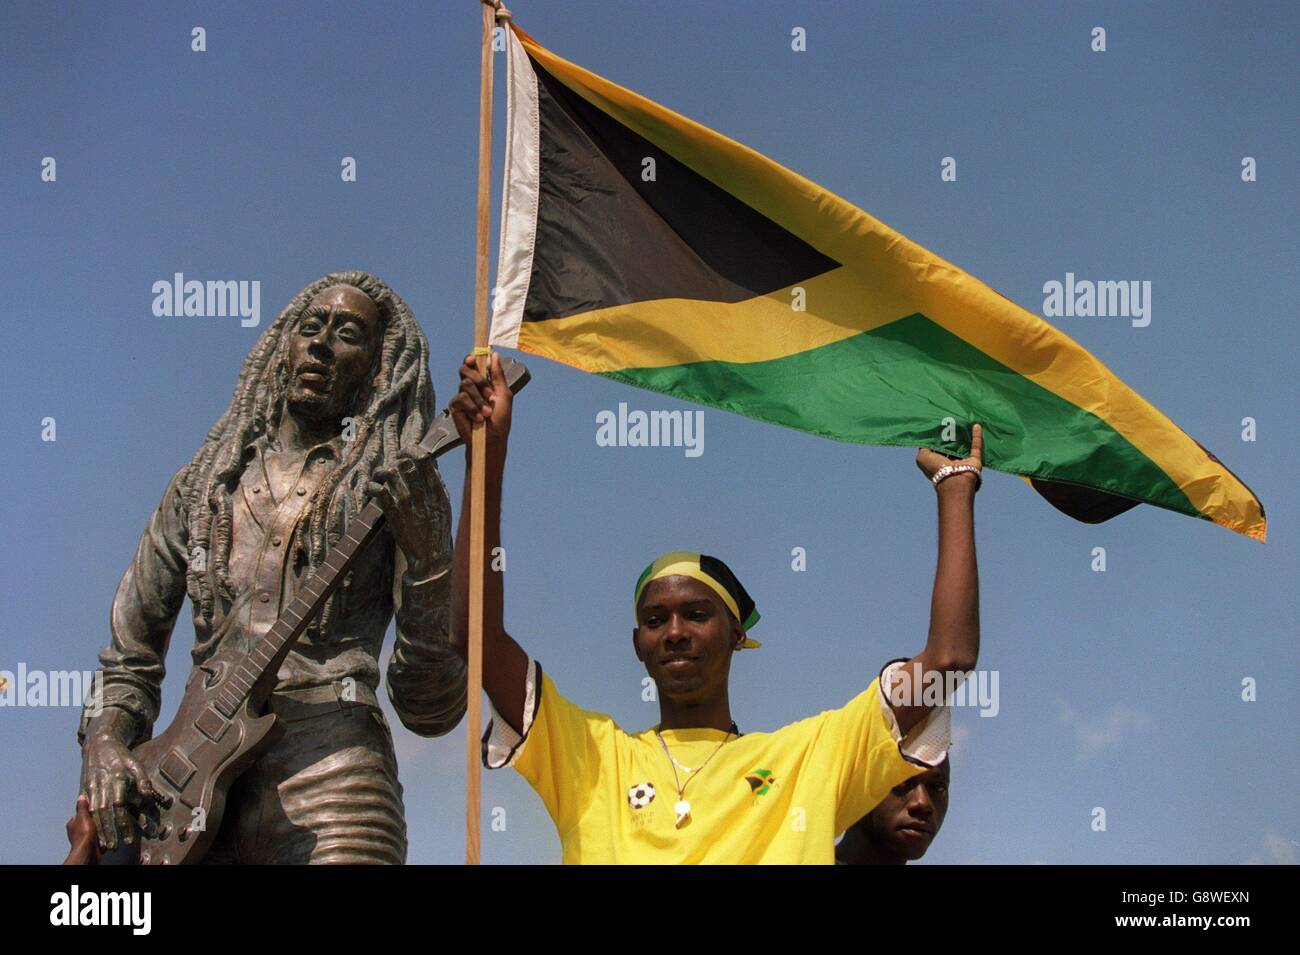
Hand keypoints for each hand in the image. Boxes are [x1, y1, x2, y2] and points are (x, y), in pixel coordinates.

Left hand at [64, 794, 101, 864]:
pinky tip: (108, 832)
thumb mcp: (83, 816)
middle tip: (105, 814)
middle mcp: (76, 831)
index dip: (87, 810)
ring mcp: (83, 838)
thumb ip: (82, 807)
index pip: (80, 814)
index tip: (96, 807)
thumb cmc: (84, 833)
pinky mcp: (91, 844)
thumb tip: (80, 797)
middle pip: (87, 821)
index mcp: (72, 824)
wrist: (88, 850)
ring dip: (100, 827)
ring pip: (93, 829)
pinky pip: (98, 837)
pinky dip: (103, 835)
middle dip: (95, 818)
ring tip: (109, 822)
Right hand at [83, 734, 157, 849]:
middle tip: (116, 847)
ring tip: (106, 845)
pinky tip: (94, 834)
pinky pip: (87, 810)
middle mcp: (102, 784)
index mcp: (116, 778)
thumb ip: (144, 783)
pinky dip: (90, 823)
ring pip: (94, 813)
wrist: (99, 744)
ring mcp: (91, 787)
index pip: (120, 805)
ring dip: (99, 831)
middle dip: (110, 831)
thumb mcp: (136, 765)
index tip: (129, 838)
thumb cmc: (122, 757)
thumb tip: (150, 800)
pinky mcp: (84, 790)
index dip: (124, 823)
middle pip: (105, 813)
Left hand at [367, 446, 451, 577]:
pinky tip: (373, 489)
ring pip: (389, 473)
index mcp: (436, 489)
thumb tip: (431, 464)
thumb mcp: (444, 504)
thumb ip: (438, 484)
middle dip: (395, 460)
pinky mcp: (393, 513)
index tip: (405, 452)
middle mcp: (421, 493)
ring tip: (379, 477)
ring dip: (381, 471)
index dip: (412, 450)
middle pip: (404, 463)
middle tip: (392, 467)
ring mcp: (406, 503)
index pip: (424, 458)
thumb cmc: (437, 528)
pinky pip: (378, 491)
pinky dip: (372, 486)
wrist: (430, 554)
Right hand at [449, 352, 512, 459]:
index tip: (474, 358)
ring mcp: (462, 395)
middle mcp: (470, 386)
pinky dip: (472, 408)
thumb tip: (495, 355)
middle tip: (489, 394)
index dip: (471, 359)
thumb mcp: (503, 394)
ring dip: (479, 399)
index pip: (472, 364)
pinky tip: (478, 419)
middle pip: (465, 369)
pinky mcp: (455, 406)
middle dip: (478, 379)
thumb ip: (498, 375)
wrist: (492, 438)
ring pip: (465, 384)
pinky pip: (461, 398)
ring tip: (487, 413)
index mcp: (482, 381)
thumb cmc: (500, 418)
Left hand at [916, 422, 982, 489]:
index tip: (938, 424)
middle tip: (951, 419)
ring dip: (964, 434)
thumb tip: (925, 437)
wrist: (955, 481)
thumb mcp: (923, 457)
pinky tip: (976, 425)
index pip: (937, 447)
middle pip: (951, 445)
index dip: (937, 436)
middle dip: (951, 434)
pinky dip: (977, 436)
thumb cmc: (937, 468)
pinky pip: (976, 446)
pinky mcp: (975, 460)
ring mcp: (963, 461)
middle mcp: (951, 461)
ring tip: (963, 420)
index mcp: (938, 461)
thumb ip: (923, 446)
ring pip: (964, 444)